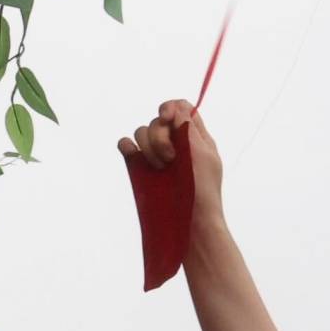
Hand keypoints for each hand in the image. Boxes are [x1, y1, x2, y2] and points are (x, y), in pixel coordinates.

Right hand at [119, 98, 221, 219]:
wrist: (189, 222)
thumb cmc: (203, 192)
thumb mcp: (203, 156)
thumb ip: (189, 130)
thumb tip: (175, 109)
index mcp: (193, 137)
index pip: (179, 108)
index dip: (170, 108)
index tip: (167, 120)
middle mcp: (173, 142)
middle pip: (157, 120)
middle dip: (160, 136)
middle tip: (170, 159)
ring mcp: (155, 155)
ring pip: (141, 132)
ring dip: (149, 145)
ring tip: (160, 167)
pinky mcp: (139, 168)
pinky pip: (126, 146)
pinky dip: (127, 146)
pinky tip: (134, 156)